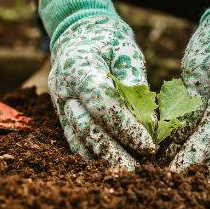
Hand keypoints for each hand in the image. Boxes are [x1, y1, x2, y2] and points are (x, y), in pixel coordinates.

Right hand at [49, 15, 156, 168]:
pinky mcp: (62, 116)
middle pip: (87, 128)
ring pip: (79, 139)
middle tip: (139, 171)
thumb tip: (150, 118)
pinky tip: (111, 167)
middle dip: (114, 152)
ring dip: (104, 159)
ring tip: (129, 173)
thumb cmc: (107, 40)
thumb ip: (134, 80)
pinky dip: (92, 156)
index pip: (102, 103)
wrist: (79, 34)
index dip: (125, 127)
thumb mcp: (125, 49)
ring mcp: (59, 105)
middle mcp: (62, 90)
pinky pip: (75, 140)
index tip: (149, 145)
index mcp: (76, 67)